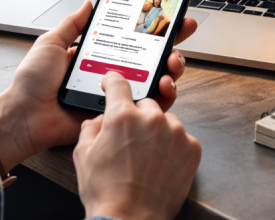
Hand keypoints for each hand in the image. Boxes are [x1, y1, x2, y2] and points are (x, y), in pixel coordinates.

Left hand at [0, 0, 197, 169]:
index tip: (173, 16)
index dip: (155, 29)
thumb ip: (72, 24)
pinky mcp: (120, 116)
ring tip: (171, 63)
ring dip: (172, 69)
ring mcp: (118, 96)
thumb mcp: (51, 43)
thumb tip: (89, 3)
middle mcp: (113, 75)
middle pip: (153, 59)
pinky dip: (163, 96)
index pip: (134, 40)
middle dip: (172, 45)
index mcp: (99, 56)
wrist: (25, 115)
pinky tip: (163, 85)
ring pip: (158, 81)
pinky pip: (148, 107)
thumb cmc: (33, 82)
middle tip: (180, 35)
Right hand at [74, 72, 200, 219]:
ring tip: (145, 158)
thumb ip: (91, 126)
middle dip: (136, 117)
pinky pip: (181, 138)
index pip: (118, 83)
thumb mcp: (83, 154)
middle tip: (129, 141)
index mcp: (122, 116)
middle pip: (144, 104)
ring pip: (165, 121)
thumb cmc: (106, 193)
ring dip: (156, 132)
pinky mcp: (192, 148)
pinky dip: (172, 147)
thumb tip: (99, 119)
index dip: (113, 81)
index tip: (113, 82)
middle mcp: (152, 118)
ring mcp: (175, 133)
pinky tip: (160, 164)